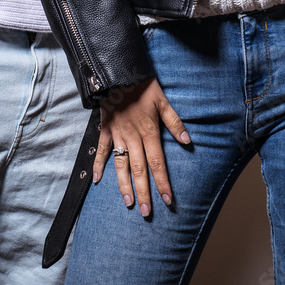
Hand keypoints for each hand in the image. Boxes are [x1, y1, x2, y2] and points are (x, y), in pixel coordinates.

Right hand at [92, 78, 189, 216]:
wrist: (118, 71)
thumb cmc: (142, 85)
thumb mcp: (163, 100)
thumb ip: (174, 122)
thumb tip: (188, 142)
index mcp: (149, 131)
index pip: (157, 162)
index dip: (162, 182)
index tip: (167, 201)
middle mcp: (133, 136)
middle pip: (139, 168)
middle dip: (144, 191)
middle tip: (147, 212)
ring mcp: (117, 134)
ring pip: (121, 164)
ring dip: (124, 184)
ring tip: (129, 202)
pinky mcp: (105, 129)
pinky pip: (101, 149)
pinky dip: (98, 163)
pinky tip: (97, 179)